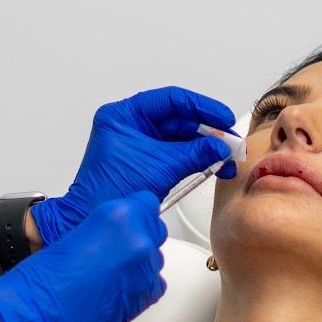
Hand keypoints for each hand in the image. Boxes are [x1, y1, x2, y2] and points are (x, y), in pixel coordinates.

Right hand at [0, 192, 168, 321]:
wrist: (37, 311)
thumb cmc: (45, 275)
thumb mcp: (79, 230)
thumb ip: (109, 227)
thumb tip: (121, 232)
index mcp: (119, 216)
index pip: (148, 203)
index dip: (136, 213)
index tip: (130, 221)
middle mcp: (137, 241)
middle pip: (155, 231)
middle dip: (138, 238)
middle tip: (113, 251)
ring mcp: (143, 271)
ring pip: (154, 260)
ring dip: (137, 265)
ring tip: (108, 274)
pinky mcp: (144, 298)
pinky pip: (153, 286)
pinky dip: (139, 287)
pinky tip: (115, 290)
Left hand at [30, 86, 237, 245]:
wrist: (92, 220)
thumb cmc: (109, 192)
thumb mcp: (160, 167)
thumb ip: (194, 153)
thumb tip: (219, 145)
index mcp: (123, 116)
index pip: (170, 101)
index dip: (201, 108)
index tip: (222, 117)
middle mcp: (129, 126)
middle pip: (178, 119)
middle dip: (207, 131)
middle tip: (229, 139)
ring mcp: (137, 145)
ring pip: (179, 138)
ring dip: (204, 148)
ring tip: (225, 156)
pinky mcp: (145, 162)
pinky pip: (175, 155)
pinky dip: (195, 160)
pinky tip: (213, 165)